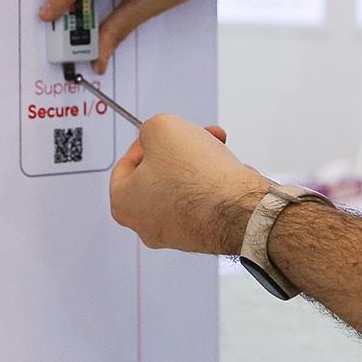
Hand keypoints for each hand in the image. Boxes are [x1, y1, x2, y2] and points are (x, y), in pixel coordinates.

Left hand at [108, 114, 268, 254]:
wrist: (238, 209)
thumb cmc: (196, 176)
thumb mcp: (162, 128)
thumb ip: (151, 128)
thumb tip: (157, 135)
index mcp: (124, 203)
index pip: (124, 166)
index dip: (143, 143)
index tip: (158, 135)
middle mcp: (146, 224)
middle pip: (157, 175)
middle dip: (178, 150)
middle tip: (193, 136)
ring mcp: (175, 233)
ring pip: (182, 186)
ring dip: (199, 163)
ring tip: (216, 148)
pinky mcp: (203, 234)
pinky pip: (203, 202)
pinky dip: (214, 184)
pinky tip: (227, 171)